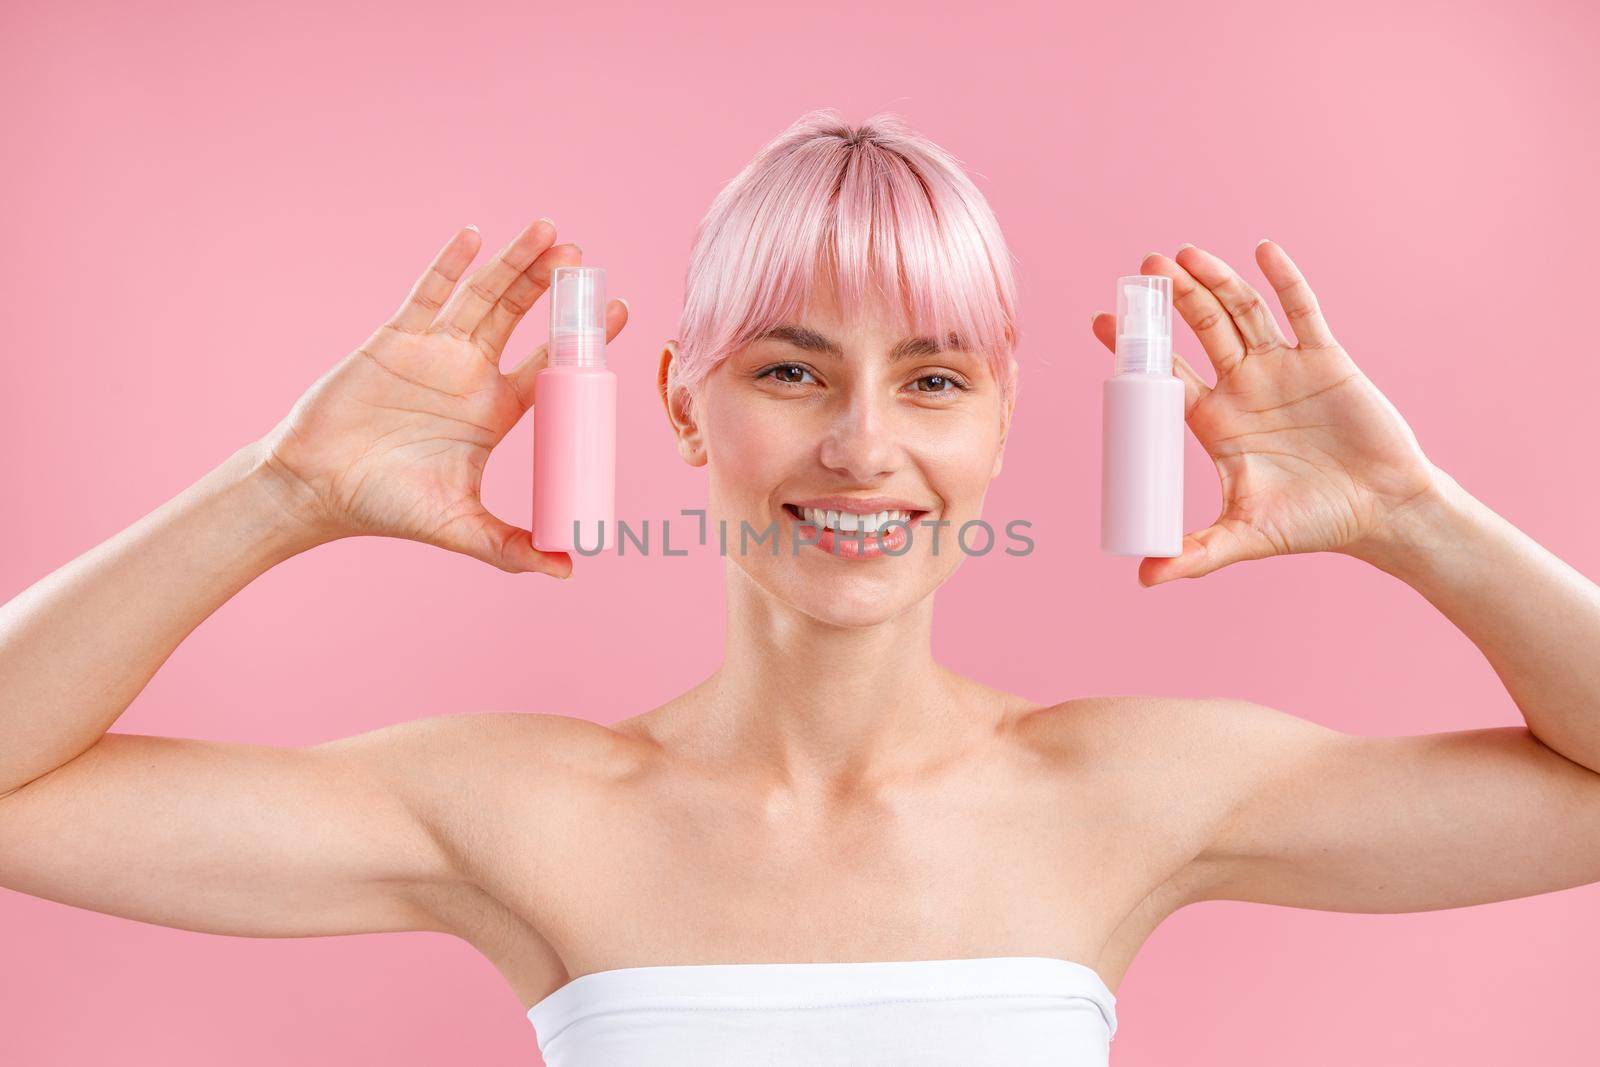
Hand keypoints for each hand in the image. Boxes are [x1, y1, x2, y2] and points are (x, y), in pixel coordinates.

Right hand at [256, 220, 627, 575]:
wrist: (317, 490)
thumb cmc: (388, 506)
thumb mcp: (461, 528)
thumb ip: (512, 548)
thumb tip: (568, 571)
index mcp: (496, 411)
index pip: (550, 367)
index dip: (582, 342)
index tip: (619, 311)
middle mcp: (472, 374)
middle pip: (523, 318)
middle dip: (553, 288)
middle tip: (585, 260)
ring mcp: (435, 350)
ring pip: (483, 296)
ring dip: (515, 264)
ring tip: (550, 232)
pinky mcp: (395, 337)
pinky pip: (427, 292)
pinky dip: (449, 264)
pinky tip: (474, 236)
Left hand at [1091, 240, 1441, 585]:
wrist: (1383, 513)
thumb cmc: (1312, 523)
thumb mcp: (1244, 537)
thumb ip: (1194, 554)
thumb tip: (1141, 579)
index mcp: (1214, 420)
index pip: (1164, 375)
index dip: (1135, 349)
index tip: (1102, 321)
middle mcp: (1242, 387)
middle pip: (1199, 331)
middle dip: (1173, 301)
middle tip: (1145, 269)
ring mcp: (1282, 368)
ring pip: (1242, 314)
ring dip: (1216, 282)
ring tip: (1186, 254)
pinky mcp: (1325, 358)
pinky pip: (1301, 311)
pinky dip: (1283, 280)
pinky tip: (1262, 250)